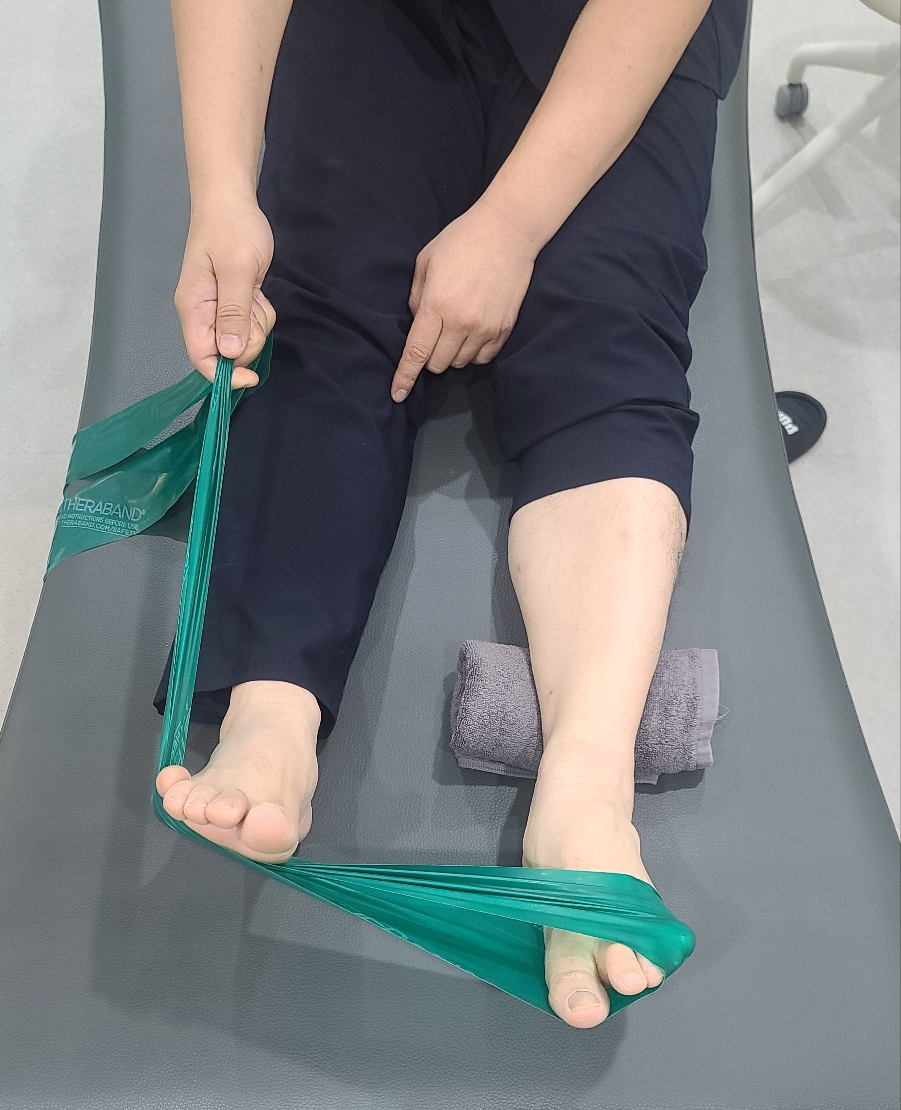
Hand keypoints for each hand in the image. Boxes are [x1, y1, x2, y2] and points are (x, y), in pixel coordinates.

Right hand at [174, 191, 277, 387]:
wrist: (231, 200)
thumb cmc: (231, 228)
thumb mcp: (236, 269)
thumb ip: (233, 313)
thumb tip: (230, 353)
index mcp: (194, 308)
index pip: (202, 358)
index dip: (225, 376)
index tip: (252, 377)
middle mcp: (202, 314)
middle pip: (227, 354)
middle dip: (249, 340)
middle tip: (254, 307)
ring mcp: (217, 309)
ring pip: (243, 340)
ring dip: (257, 323)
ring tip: (254, 291)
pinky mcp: (233, 304)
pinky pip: (251, 324)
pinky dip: (259, 313)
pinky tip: (256, 290)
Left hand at [390, 199, 538, 401]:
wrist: (509, 231)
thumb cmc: (462, 240)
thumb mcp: (426, 261)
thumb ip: (417, 297)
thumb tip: (417, 324)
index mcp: (437, 305)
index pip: (416, 352)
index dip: (405, 377)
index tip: (397, 394)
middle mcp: (461, 322)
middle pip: (438, 364)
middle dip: (429, 357)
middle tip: (433, 335)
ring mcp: (485, 328)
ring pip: (460, 363)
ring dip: (451, 354)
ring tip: (455, 328)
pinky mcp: (504, 329)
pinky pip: (483, 358)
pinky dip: (473, 353)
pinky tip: (472, 333)